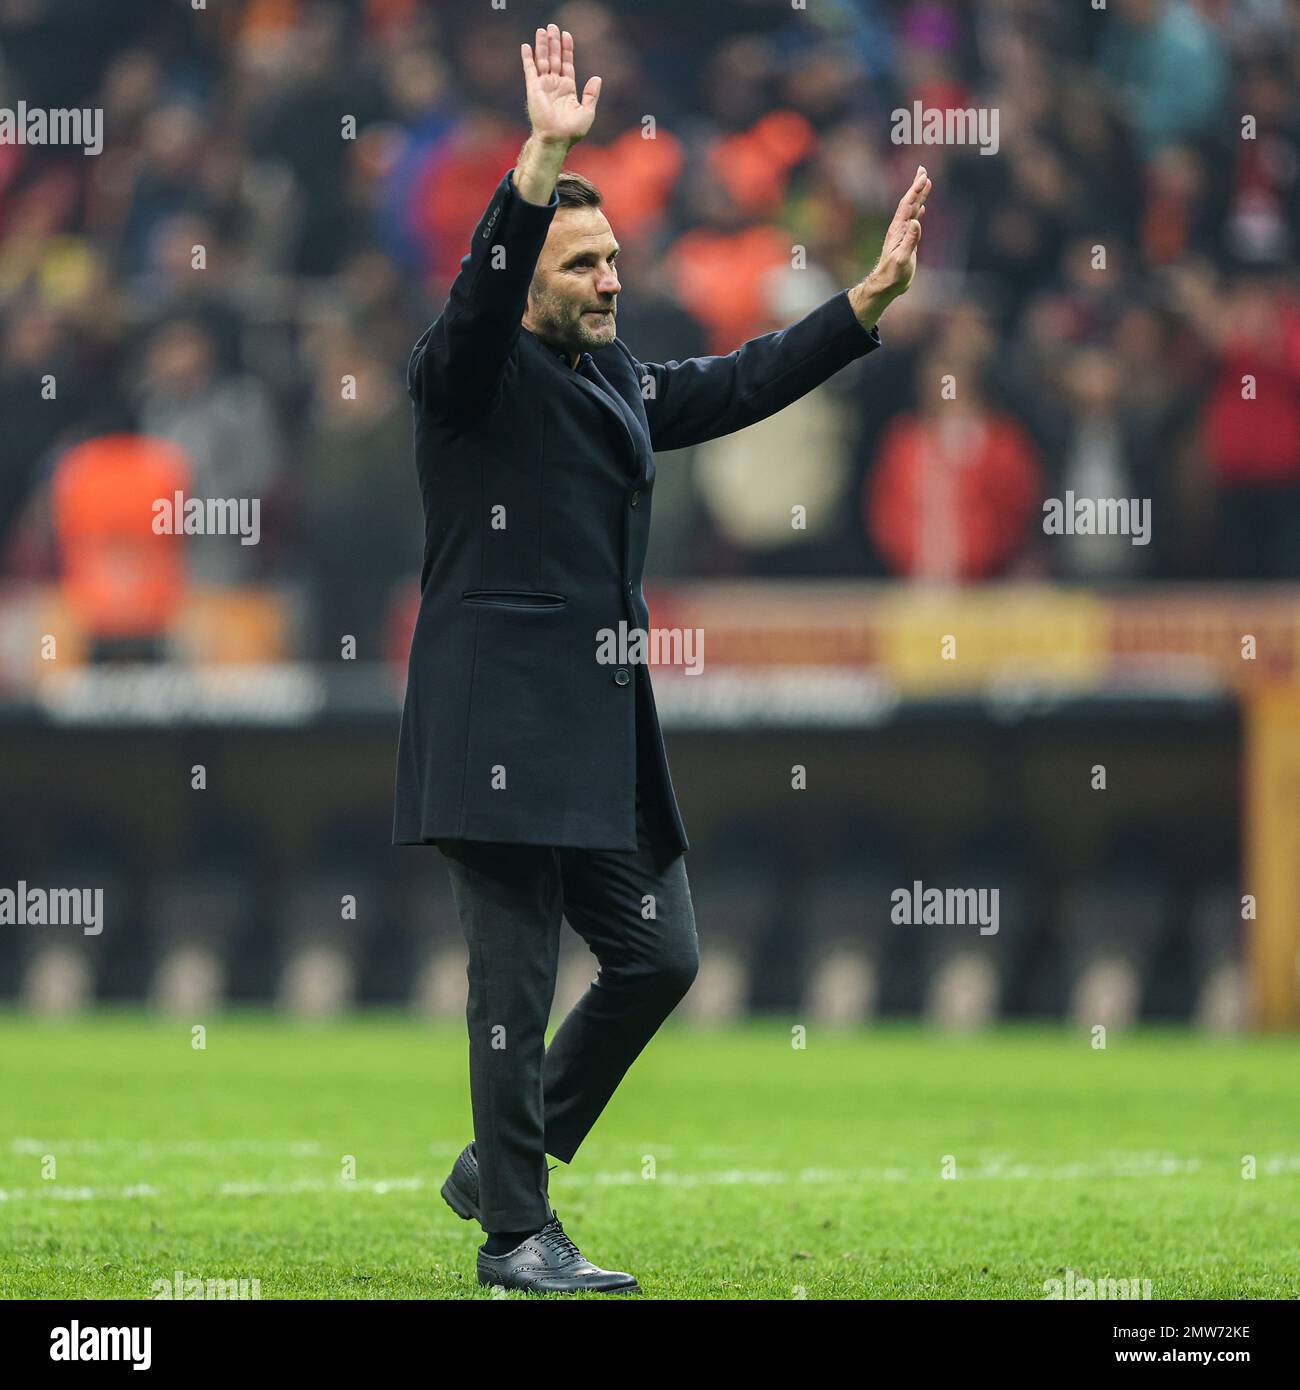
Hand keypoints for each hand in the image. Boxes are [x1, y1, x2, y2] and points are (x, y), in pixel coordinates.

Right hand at [520, 23, 600, 146]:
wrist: (557, 139)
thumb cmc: (572, 130)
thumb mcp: (587, 111)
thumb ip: (591, 94)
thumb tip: (597, 78)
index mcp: (568, 89)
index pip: (567, 64)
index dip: (567, 49)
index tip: (567, 35)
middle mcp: (555, 85)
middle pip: (554, 58)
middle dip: (554, 43)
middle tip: (552, 26)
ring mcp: (544, 86)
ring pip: (543, 60)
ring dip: (542, 45)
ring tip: (542, 30)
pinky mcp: (533, 89)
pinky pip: (530, 70)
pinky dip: (528, 58)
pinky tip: (526, 46)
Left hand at [869, 165, 930, 300]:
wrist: (886, 285)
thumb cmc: (893, 275)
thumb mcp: (902, 259)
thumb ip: (910, 241)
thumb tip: (917, 221)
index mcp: (899, 230)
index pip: (908, 205)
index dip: (915, 191)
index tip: (923, 176)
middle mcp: (900, 228)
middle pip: (909, 202)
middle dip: (916, 186)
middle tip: (923, 169)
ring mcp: (903, 234)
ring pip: (912, 210)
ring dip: (919, 195)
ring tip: (925, 181)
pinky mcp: (906, 240)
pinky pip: (914, 221)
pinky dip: (919, 211)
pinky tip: (922, 207)